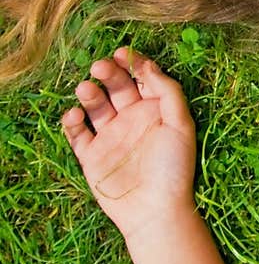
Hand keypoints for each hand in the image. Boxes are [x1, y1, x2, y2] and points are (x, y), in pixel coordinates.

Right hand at [61, 48, 196, 244]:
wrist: (155, 210)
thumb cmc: (173, 168)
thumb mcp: (180, 124)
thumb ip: (167, 91)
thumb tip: (148, 65)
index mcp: (154, 110)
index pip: (141, 78)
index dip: (132, 62)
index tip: (123, 53)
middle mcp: (131, 120)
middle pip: (115, 86)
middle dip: (108, 73)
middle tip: (101, 67)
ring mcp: (110, 137)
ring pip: (95, 106)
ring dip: (89, 93)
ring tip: (87, 89)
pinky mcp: (91, 155)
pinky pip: (77, 133)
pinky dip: (72, 121)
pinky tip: (75, 115)